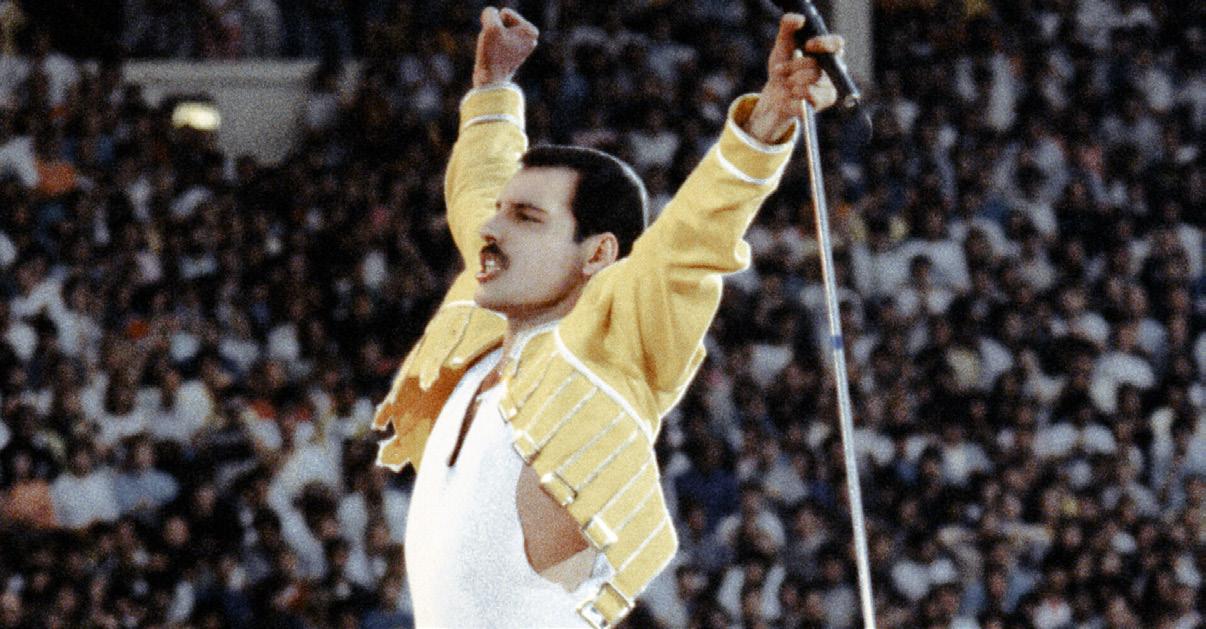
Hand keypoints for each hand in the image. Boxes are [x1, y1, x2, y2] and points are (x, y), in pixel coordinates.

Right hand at [472, 7, 539, 87]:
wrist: (491, 81)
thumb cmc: (493, 55)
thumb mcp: (490, 27)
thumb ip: (490, 13)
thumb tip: (492, 19)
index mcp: (531, 30)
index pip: (504, 13)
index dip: (496, 26)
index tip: (499, 41)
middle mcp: (531, 38)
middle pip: (502, 21)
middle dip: (495, 31)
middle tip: (496, 48)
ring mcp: (522, 47)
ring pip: (498, 30)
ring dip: (492, 38)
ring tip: (495, 52)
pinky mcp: (513, 54)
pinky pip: (496, 40)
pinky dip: (492, 46)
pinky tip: (495, 57)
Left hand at [744, 13, 842, 143]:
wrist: (773, 97)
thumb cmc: (783, 69)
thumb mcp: (782, 46)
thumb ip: (788, 27)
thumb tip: (799, 19)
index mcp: (826, 52)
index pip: (836, 44)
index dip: (824, 44)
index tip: (807, 45)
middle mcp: (832, 69)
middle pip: (816, 66)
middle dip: (793, 68)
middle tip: (780, 71)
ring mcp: (830, 87)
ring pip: (811, 82)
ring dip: (791, 83)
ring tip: (786, 85)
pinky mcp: (823, 103)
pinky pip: (808, 98)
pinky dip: (793, 97)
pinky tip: (789, 97)